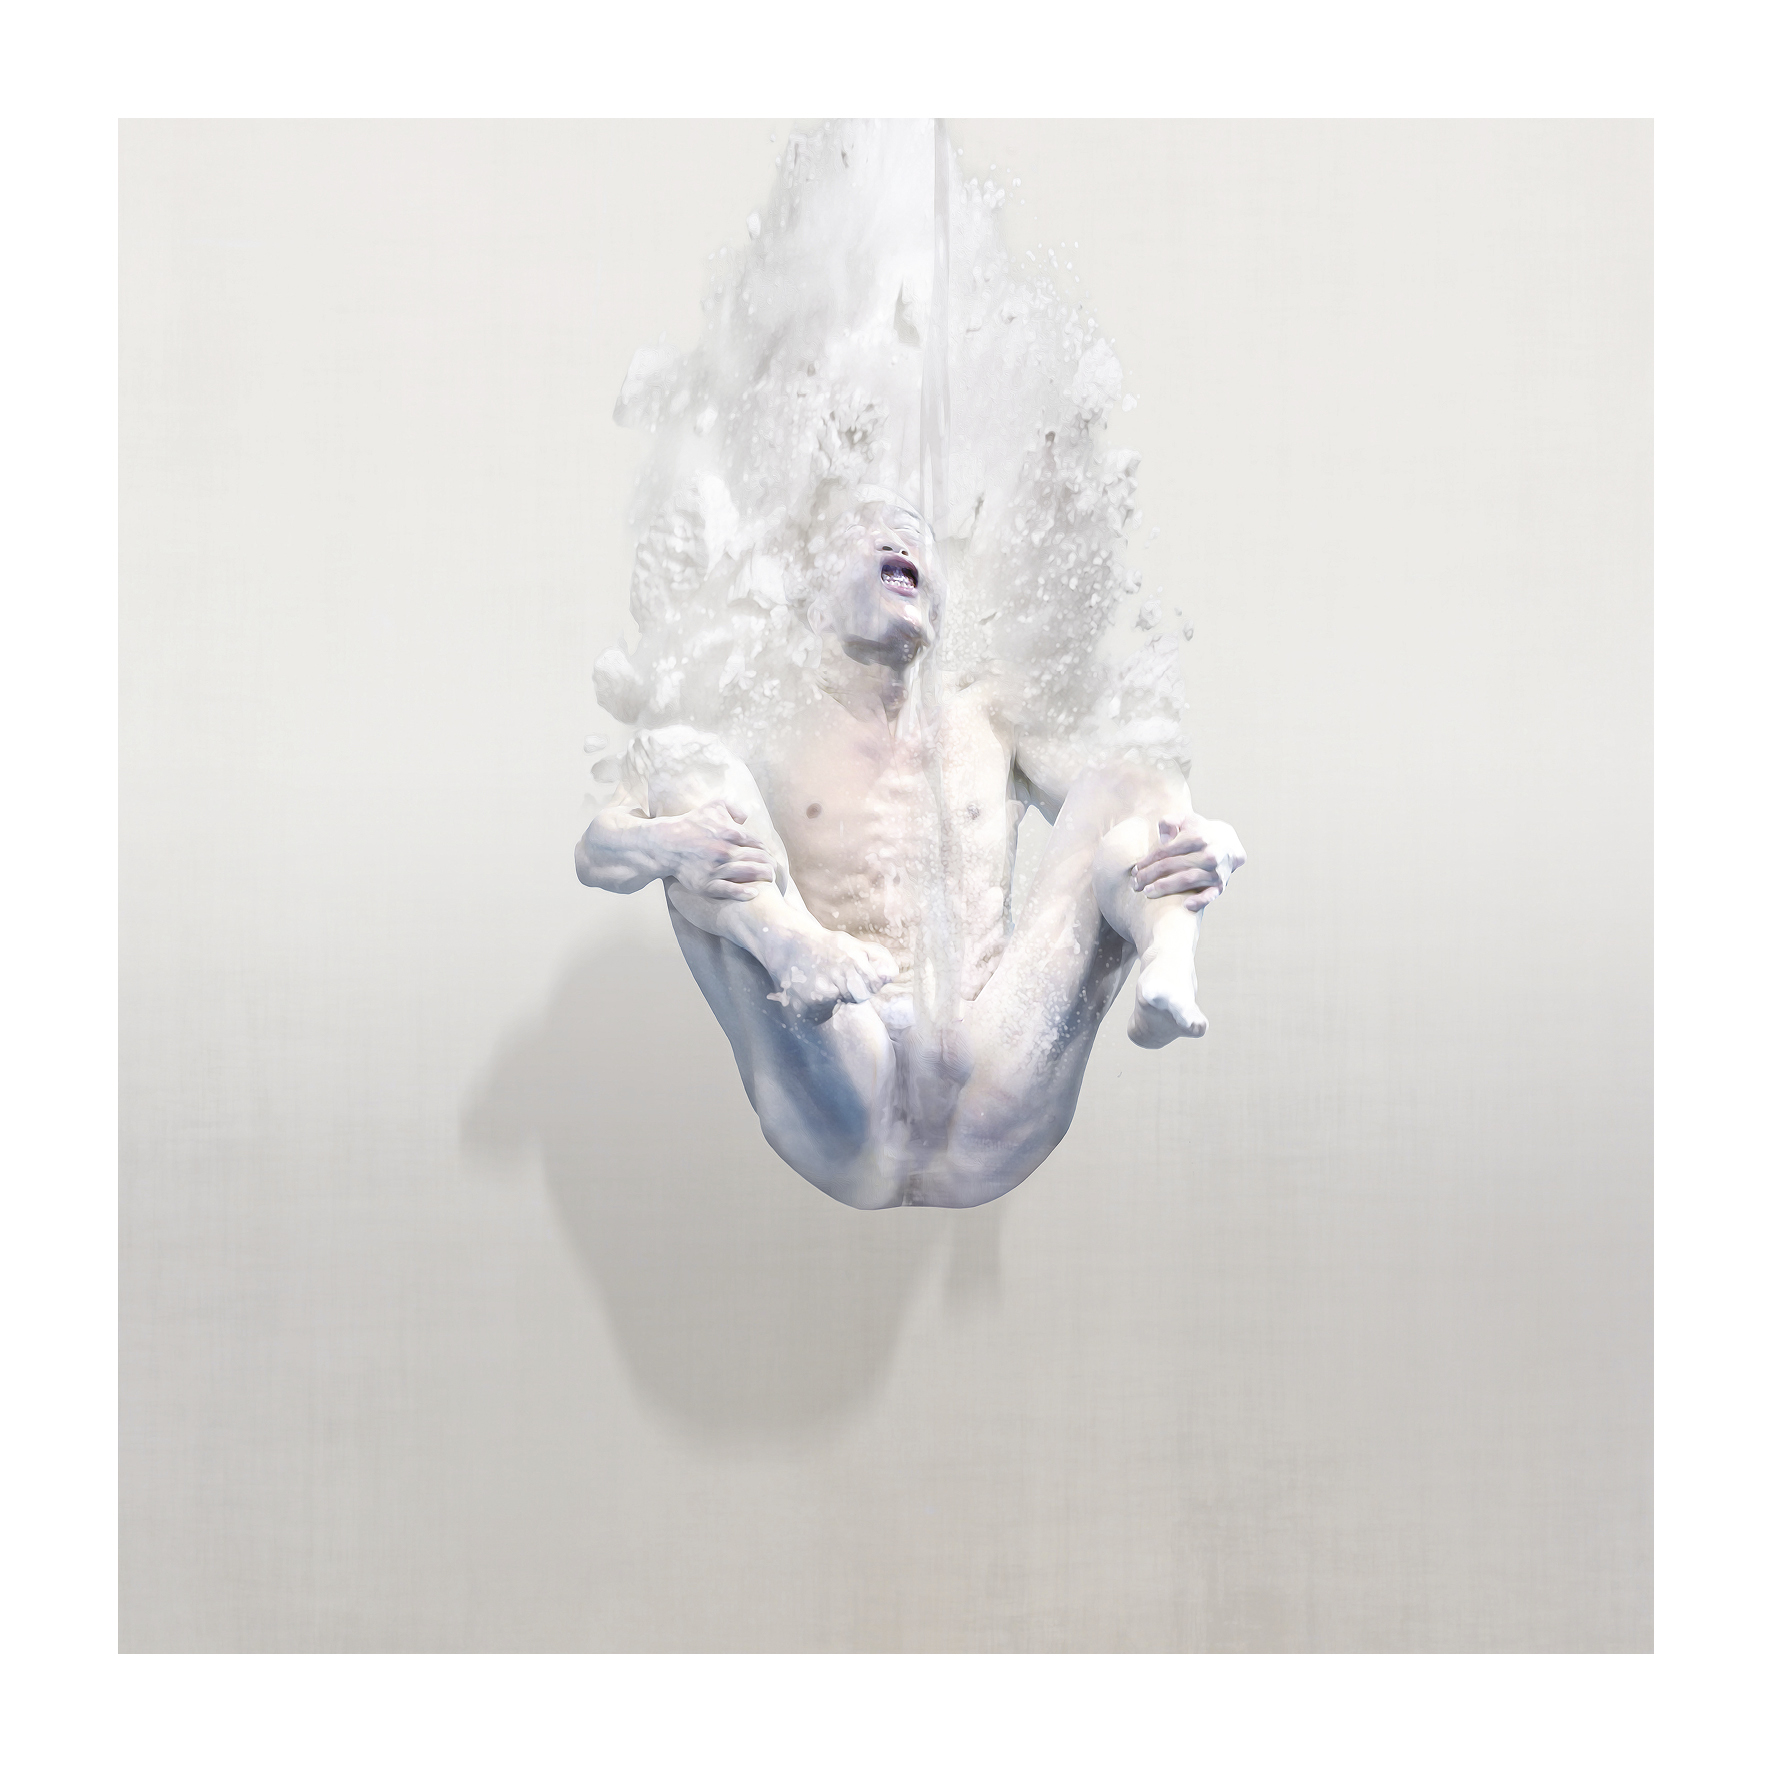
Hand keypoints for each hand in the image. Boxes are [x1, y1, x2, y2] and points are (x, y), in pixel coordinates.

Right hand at [654, 801, 777, 899]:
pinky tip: (754, 893)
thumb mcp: (714, 805)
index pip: (759, 845)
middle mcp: (726, 851)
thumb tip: (747, 818)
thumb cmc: (692, 823)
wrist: (667, 843)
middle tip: (772, 871)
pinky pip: (730, 890)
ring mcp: (716, 869)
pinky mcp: (706, 884)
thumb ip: (734, 807)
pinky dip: (744, 892)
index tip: (767, 857)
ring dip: (763, 878)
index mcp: (731, 833)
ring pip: (748, 874)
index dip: (765, 852)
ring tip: (769, 881)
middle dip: (769, 866)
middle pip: (758, 860)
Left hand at [1132, 814, 1244, 906]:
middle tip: (1135, 884)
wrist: (1228, 845)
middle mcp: (1209, 853)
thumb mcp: (1185, 820)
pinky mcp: (1221, 886)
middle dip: (1151, 875)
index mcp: (1198, 836)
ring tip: (1147, 892)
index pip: (1166, 851)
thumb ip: (1170, 821)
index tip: (1135, 870)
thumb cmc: (1199, 832)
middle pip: (1174, 865)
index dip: (1148, 861)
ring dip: (1166, 887)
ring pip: (1188, 880)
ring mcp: (1216, 871)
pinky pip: (1211, 895)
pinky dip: (1200, 901)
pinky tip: (1186, 905)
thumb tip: (1163, 836)